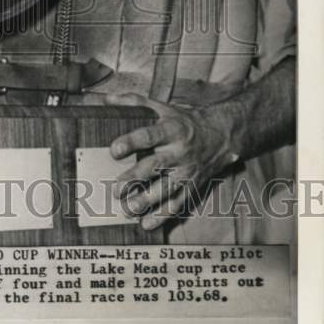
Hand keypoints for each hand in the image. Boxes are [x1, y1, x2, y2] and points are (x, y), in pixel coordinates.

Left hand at [107, 92, 239, 230]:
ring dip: (146, 201)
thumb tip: (103, 99)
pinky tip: (145, 224)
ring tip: (127, 209)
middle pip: (156, 166)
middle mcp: (180, 152)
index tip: (114, 150)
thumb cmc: (181, 121)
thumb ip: (132, 102)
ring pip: (166, 189)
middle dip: (135, 178)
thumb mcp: (161, 107)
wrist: (220, 135)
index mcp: (172, 129)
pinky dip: (162, 217)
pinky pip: (178, 205)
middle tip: (116, 189)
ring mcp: (187, 172)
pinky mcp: (192, 187)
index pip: (150, 135)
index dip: (132, 142)